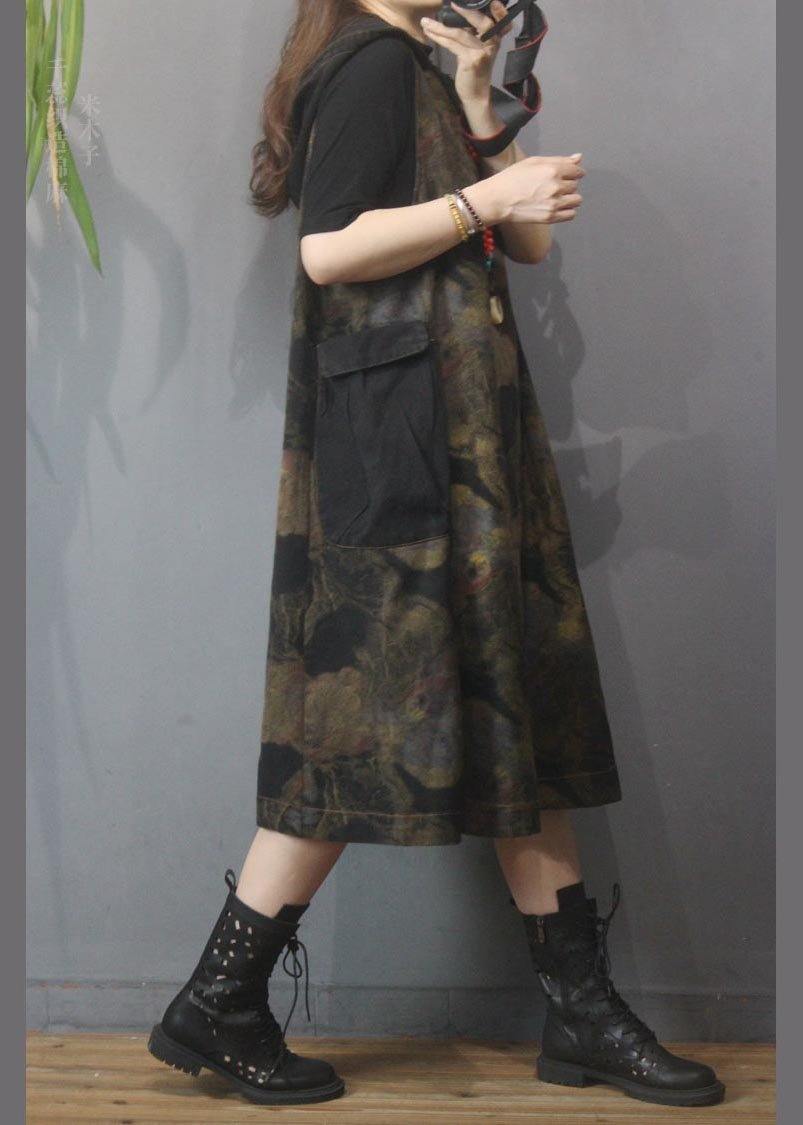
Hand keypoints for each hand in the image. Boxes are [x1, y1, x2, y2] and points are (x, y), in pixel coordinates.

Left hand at [420, 1, 511, 107]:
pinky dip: (439, 37)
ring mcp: (482, 52)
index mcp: (496, 38)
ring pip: (460, 33)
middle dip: (465, 11)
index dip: (499, 9)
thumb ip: (472, 34)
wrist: (476, 94)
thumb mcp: (477, 49)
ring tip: (425, 21)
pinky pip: (452, 45)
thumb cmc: (475, 71)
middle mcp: (492, 43)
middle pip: (482, 22)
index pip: (500, 19)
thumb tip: (455, 17)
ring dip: (440, 27)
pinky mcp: (471, 61)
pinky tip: (429, 32)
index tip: (492, 1)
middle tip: (451, 3)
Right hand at [464, 154, 586, 224]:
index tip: (566, 175)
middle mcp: (556, 186)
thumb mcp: (534, 162)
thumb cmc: (513, 178)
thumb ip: (558, 160)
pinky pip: (571, 214)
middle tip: (552, 186)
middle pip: (575, 185)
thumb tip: (579, 158)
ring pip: (576, 200)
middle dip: (567, 184)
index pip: (577, 170)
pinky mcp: (551, 217)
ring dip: (569, 198)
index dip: (573, 172)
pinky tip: (556, 207)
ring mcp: (554, 203)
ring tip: (555, 198)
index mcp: (553, 170)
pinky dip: (567, 211)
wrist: (498, 200)